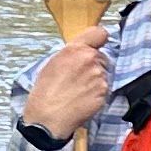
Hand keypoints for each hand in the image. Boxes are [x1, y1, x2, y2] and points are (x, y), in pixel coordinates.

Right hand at [22, 28, 113, 145]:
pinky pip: (105, 89)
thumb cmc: (45, 92)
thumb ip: (71, 54)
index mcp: (75, 49)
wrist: (48, 117)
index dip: (99, 39)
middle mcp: (90, 59)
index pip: (100, 33)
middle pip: (102, 57)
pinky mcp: (104, 92)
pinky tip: (83, 99)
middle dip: (95, 65)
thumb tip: (82, 52)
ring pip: (104, 73)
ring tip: (79, 90)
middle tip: (80, 78)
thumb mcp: (53, 63)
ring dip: (96, 80)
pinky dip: (97, 94)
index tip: (97, 45)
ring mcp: (99, 76)